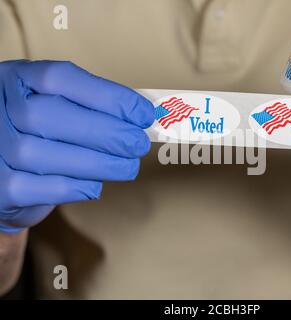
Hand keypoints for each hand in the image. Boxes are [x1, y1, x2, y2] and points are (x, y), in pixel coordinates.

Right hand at [0, 60, 153, 232]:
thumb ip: (91, 105)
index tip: (143, 113)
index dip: (109, 96)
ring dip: (101, 164)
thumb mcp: (54, 102)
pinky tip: (95, 184)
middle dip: (110, 133)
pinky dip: (78, 187)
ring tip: (127, 166)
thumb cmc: (38, 129)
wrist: (1, 166)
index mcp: (16, 78)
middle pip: (56, 117)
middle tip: (139, 144)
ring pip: (52, 156)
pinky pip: (45, 188)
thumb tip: (142, 116)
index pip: (63, 79)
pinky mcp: (1, 187)